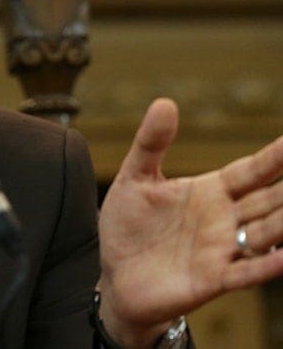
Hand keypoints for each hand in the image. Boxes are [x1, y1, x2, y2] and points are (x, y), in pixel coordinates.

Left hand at [97, 98, 282, 347]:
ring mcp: (222, 250)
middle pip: (270, 200)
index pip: (252, 170)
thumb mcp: (135, 179)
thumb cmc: (128, 227)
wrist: (115, 277)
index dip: (276, 157)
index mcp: (211, 191)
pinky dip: (268, 265)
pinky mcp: (213, 279)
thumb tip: (165, 103)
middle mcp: (225, 219)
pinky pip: (247, 272)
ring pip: (268, 233)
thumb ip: (151, 143)